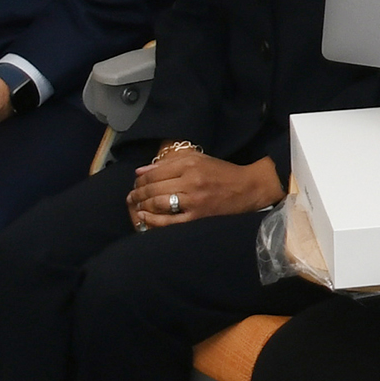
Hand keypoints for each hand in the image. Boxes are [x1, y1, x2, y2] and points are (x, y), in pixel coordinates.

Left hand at [128, 142, 282, 227]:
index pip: (155, 172)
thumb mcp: (198, 159)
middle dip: (137, 193)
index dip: (140, 179)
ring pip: (158, 203)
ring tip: (136, 206)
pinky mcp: (197, 217)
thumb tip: (141, 171)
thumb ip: (170, 163)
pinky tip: (145, 217)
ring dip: (142, 205)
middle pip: (153, 188)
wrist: (248, 188)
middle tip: (131, 196)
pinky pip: (169, 221)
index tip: (135, 183)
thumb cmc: (222, 173)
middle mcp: (190, 181)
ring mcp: (193, 201)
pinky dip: (153, 220)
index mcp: (190, 165)